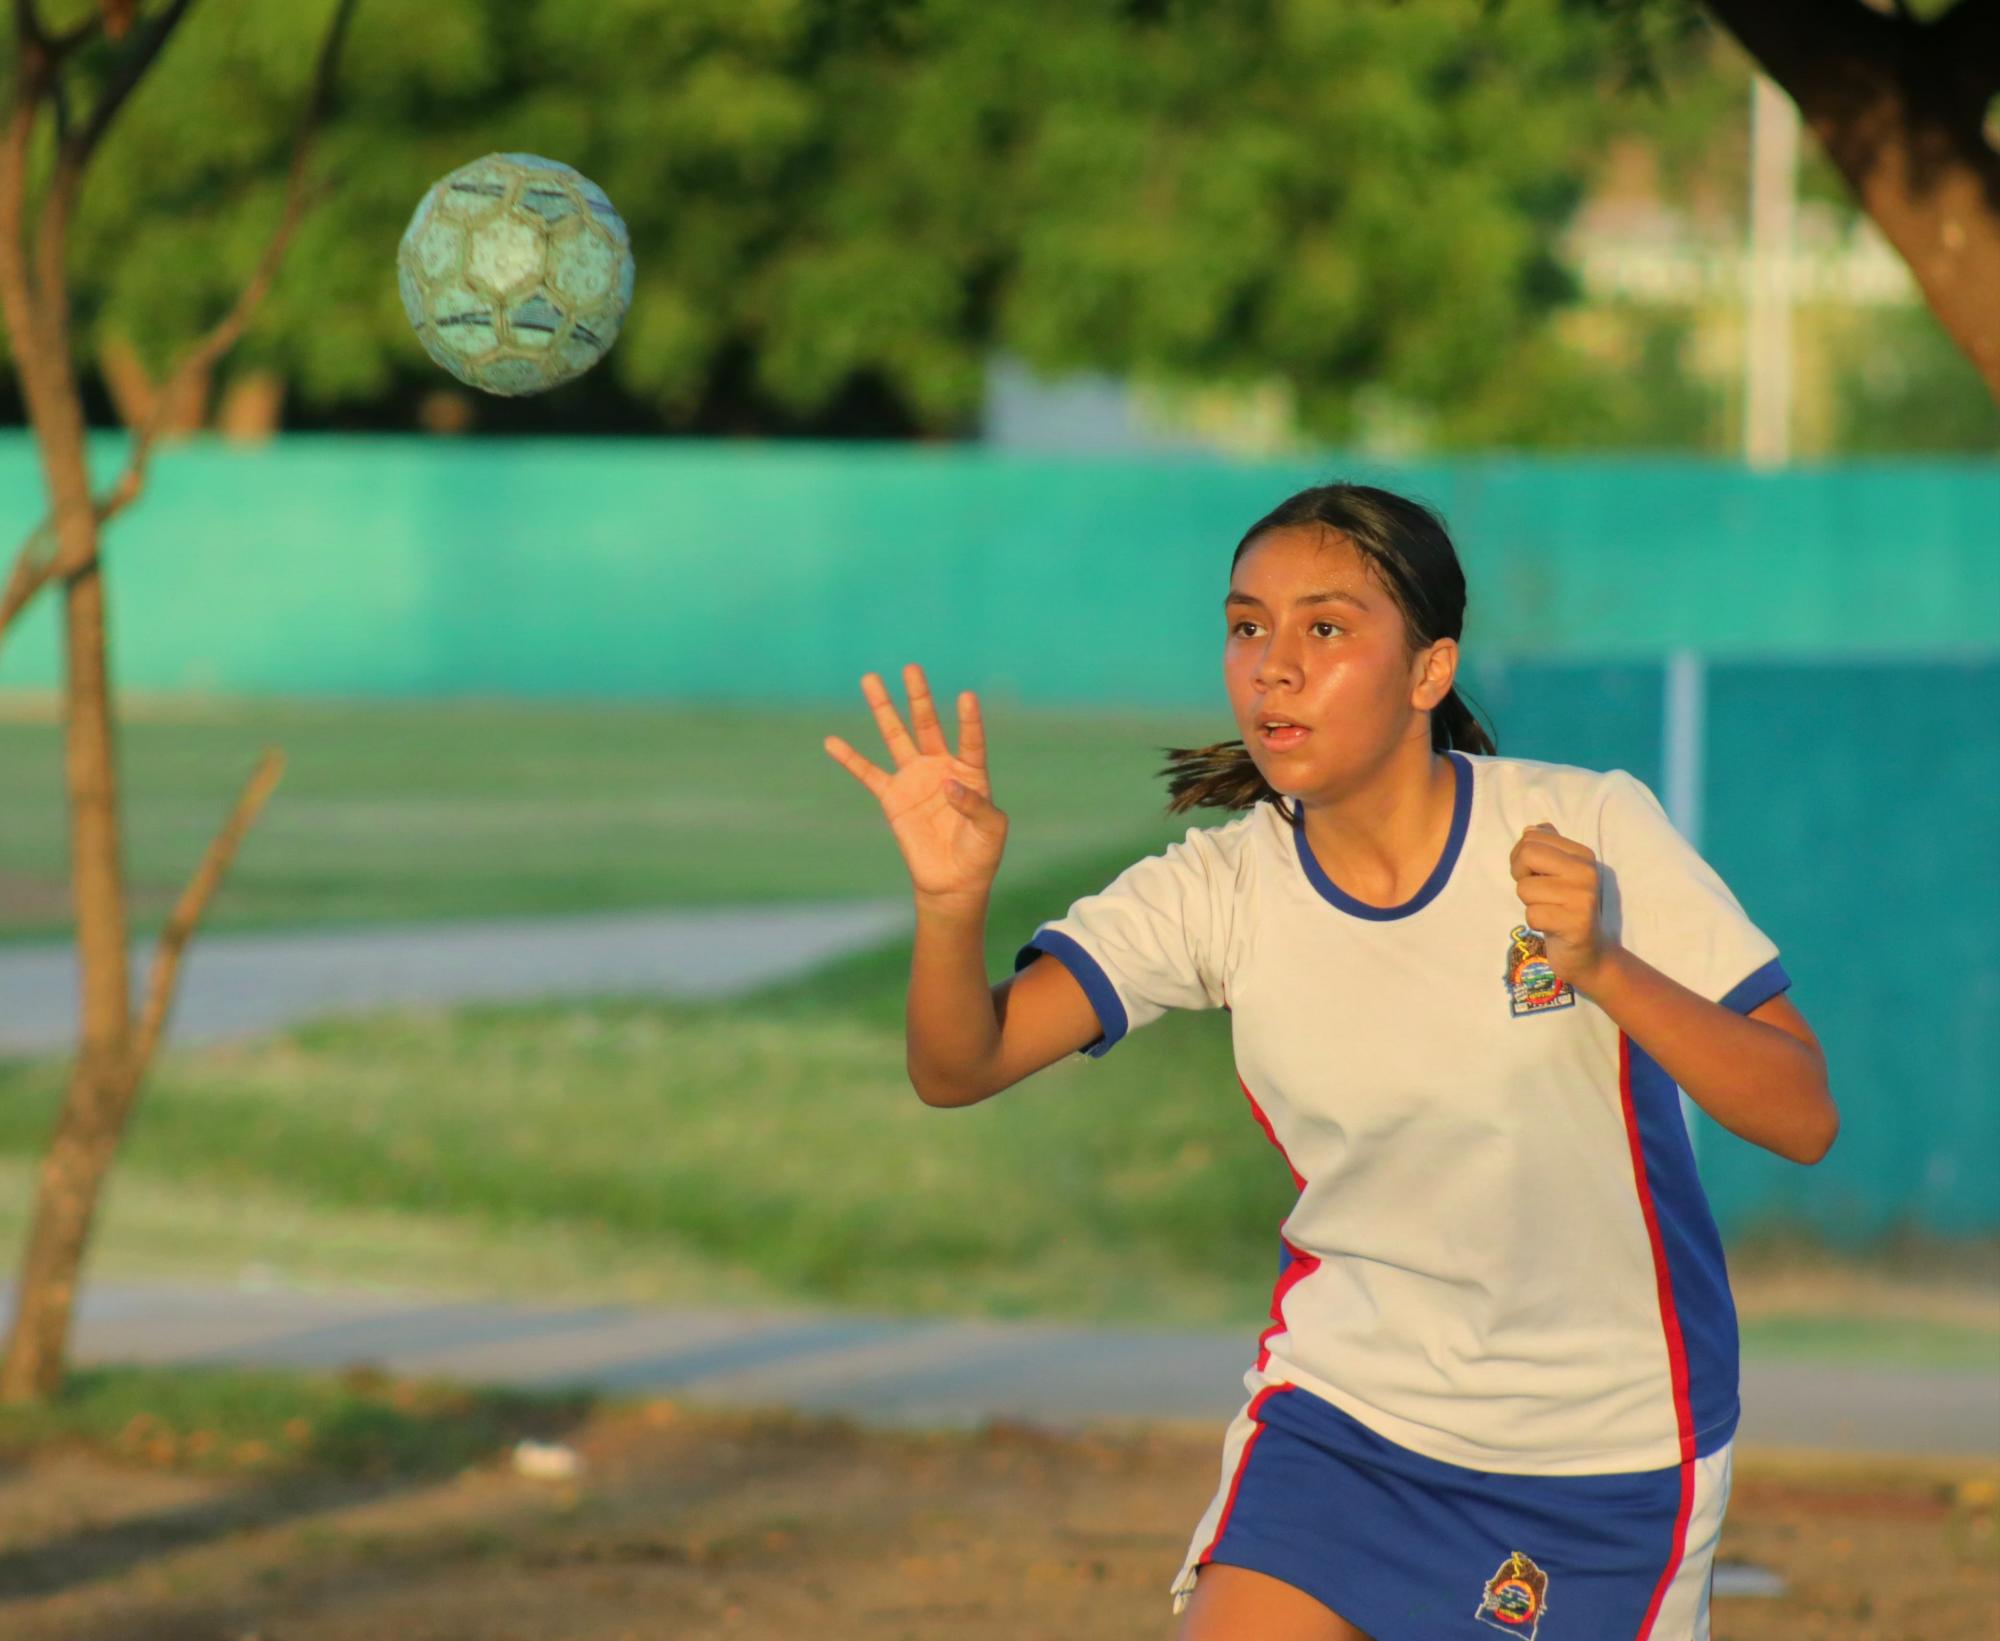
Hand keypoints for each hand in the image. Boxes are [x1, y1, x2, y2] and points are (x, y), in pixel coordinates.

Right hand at [823, 663, 1008, 904]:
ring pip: (896, 737)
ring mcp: (914, 780)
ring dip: (883, 710)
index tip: (966, 696)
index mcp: (970, 771)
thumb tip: (948, 784)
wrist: (953, 881)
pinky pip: (868, 774)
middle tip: (911, 668)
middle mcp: (941, 767)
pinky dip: (850, 758)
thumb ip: (975, 805)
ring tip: (869, 679)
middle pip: (928, 725)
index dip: (969, 720)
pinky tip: (832, 741)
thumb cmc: (980, 854)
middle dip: (919, 697)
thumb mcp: (991, 830)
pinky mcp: (893, 798)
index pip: (970, 739)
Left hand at [1509, 822, 1608, 991]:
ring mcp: (1583, 897)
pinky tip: (1552, 926)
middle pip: (1526, 855)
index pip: (1531, 838)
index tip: (1534, 875)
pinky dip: (1536, 923)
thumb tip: (1531, 829)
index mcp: (1583, 854)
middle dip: (1520, 876)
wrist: (1589, 952)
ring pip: (1525, 888)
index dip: (1520, 858)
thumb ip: (1547, 848)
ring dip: (1530, 904)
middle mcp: (1586, 872)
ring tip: (1550, 911)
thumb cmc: (1565, 908)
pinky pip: (1532, 915)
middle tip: (1536, 893)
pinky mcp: (1576, 924)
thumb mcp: (1558, 873)